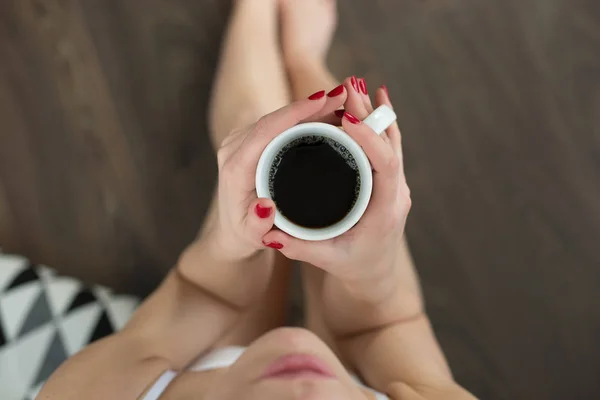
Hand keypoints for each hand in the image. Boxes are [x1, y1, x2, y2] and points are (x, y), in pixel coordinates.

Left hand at [204, 89, 348, 261]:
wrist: (233, 230)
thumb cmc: (245, 234)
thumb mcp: (252, 235)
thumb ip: (258, 224)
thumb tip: (266, 206)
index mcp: (236, 167)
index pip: (265, 130)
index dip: (294, 112)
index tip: (323, 100)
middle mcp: (235, 148)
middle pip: (274, 118)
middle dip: (310, 104)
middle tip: (344, 95)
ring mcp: (241, 142)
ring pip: (278, 117)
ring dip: (309, 107)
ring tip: (342, 100)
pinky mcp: (250, 141)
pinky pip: (277, 123)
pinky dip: (303, 115)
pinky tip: (327, 111)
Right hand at [262, 78, 410, 287]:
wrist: (375, 274)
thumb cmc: (352, 266)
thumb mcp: (325, 259)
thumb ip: (298, 247)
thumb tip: (268, 233)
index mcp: (385, 211)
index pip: (386, 166)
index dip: (370, 138)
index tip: (348, 117)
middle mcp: (396, 193)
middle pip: (390, 145)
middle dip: (369, 114)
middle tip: (348, 87)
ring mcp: (395, 184)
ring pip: (391, 140)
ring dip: (374, 113)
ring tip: (354, 86)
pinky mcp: (389, 179)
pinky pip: (390, 144)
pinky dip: (380, 121)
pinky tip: (375, 98)